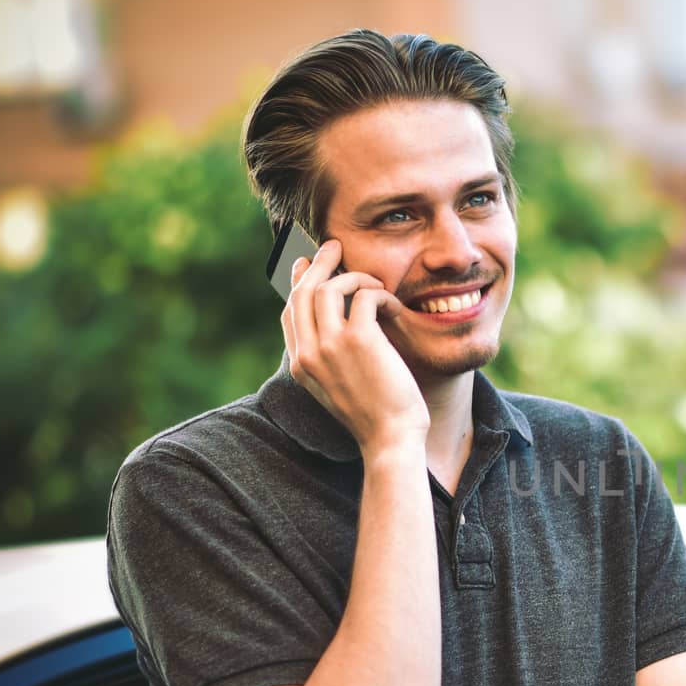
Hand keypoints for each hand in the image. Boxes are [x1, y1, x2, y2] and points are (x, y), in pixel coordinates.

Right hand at [281, 241, 428, 456]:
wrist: (390, 438)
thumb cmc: (374, 414)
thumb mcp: (340, 386)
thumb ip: (331, 357)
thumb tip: (341, 321)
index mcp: (300, 366)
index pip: (290, 314)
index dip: (298, 285)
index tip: (306, 266)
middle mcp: (308, 353)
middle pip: (303, 292)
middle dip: (317, 263)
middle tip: (334, 247)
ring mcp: (330, 345)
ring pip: (329, 287)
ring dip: (354, 277)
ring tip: (374, 283)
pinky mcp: (359, 339)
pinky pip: (365, 296)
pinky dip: (380, 294)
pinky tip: (394, 305)